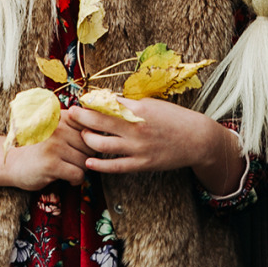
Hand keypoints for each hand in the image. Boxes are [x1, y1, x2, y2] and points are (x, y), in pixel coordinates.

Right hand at [0, 112, 95, 190]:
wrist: (12, 163)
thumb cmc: (39, 148)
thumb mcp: (56, 130)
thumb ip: (76, 126)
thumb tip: (104, 132)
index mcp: (60, 117)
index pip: (91, 128)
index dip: (91, 142)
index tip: (80, 148)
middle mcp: (57, 127)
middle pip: (91, 146)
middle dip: (87, 158)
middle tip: (74, 162)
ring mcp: (54, 145)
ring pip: (86, 161)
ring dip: (81, 170)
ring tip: (69, 169)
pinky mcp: (51, 164)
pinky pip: (78, 174)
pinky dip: (76, 180)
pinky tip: (67, 179)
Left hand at [74, 98, 244, 194]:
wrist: (197, 139)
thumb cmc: (173, 118)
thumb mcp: (151, 104)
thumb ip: (129, 104)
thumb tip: (106, 100)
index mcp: (137, 109)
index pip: (104, 103)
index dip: (88, 102)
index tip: (79, 101)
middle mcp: (134, 128)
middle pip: (97, 121)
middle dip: (80, 117)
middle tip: (70, 114)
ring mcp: (137, 148)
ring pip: (100, 144)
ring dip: (86, 139)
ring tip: (82, 135)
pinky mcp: (141, 164)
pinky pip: (114, 166)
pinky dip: (99, 164)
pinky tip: (88, 161)